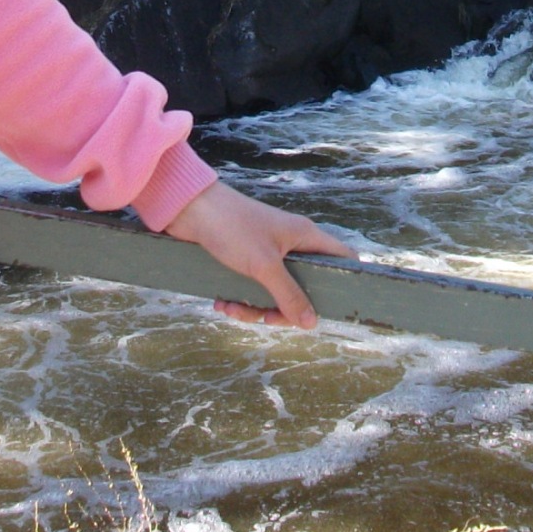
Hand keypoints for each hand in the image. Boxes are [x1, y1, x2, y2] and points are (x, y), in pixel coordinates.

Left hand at [160, 180, 354, 328]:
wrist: (188, 208)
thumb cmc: (232, 227)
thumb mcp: (264, 266)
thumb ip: (289, 295)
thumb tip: (311, 323)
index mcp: (305, 237)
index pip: (343, 258)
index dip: (344, 282)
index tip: (331, 308)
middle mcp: (290, 244)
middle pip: (305, 287)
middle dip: (284, 309)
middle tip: (266, 318)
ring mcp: (268, 252)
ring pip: (275, 293)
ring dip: (254, 308)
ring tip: (232, 308)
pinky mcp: (245, 260)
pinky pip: (253, 289)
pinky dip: (240, 299)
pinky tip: (222, 301)